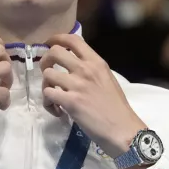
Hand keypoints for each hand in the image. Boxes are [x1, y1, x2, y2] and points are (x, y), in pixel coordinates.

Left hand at [40, 34, 144, 157]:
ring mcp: (77, 85)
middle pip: (54, 52)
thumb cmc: (117, 107)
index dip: (56, 38)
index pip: (72, 39)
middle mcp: (86, 69)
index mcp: (96, 62)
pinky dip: (48, 103)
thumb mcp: (107, 79)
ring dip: (46, 86)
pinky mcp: (70, 102)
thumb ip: (91, 70)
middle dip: (45, 61)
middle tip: (48, 73)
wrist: (122, 129)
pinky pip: (47, 94)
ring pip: (47, 74)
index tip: (49, 44)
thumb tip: (75, 66)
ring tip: (54, 97)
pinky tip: (58, 111)